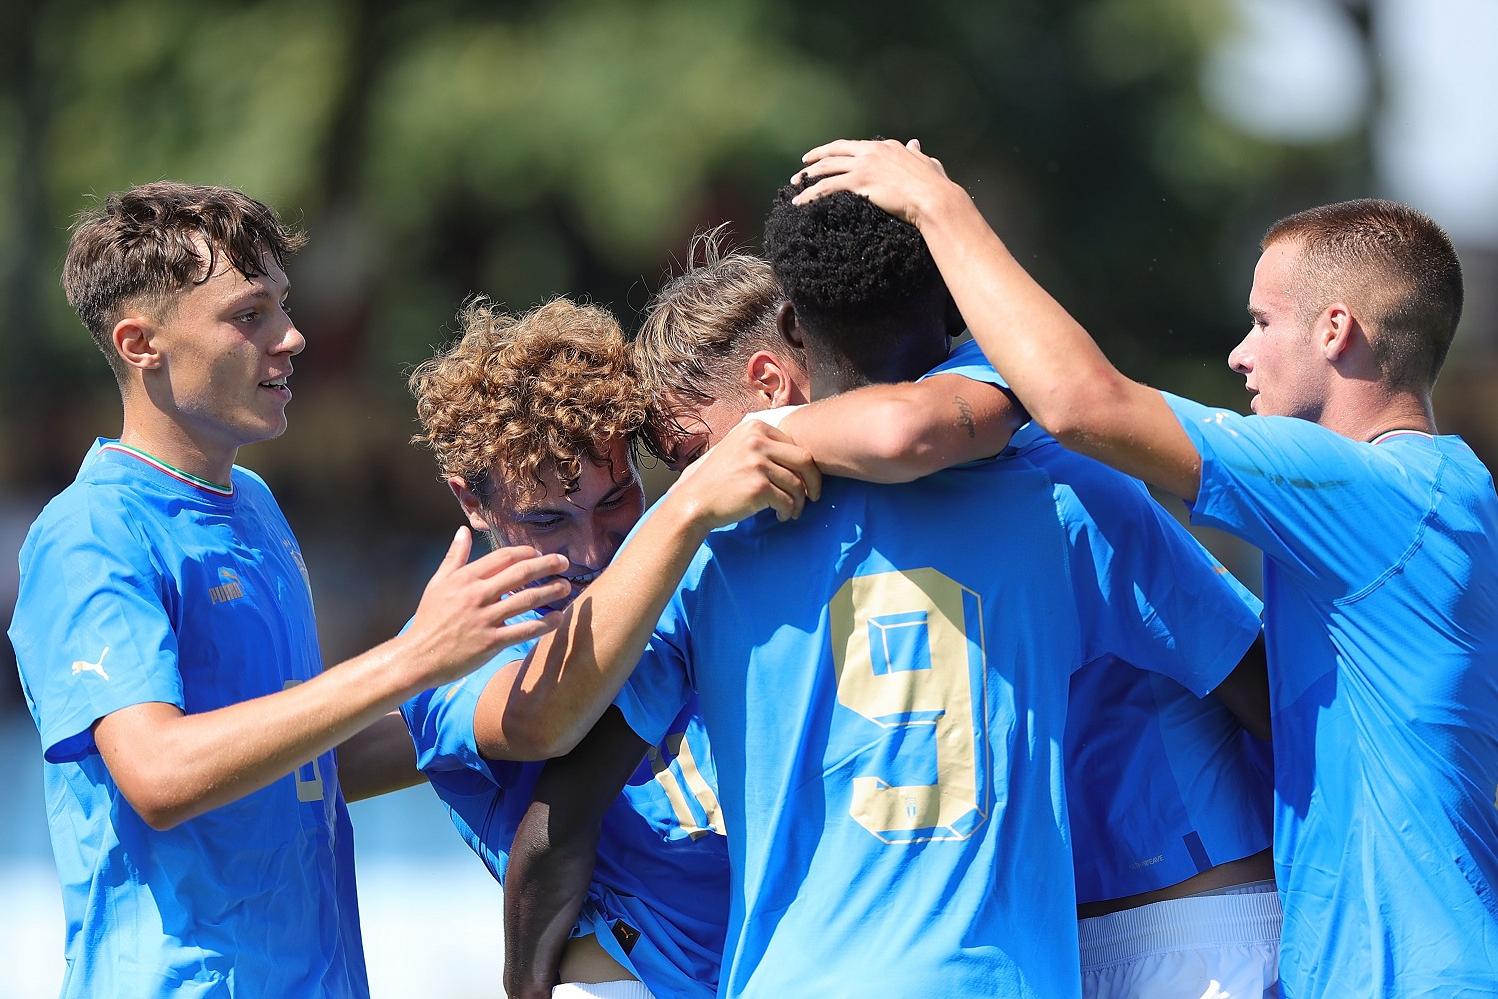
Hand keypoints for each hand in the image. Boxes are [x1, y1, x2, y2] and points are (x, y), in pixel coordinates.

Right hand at [401, 528, 570, 686]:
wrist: (417, 656)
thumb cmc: (428, 619)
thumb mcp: (438, 583)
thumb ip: (454, 557)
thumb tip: (463, 531)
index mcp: (466, 578)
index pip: (504, 557)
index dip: (526, 552)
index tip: (538, 553)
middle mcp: (477, 594)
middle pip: (521, 573)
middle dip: (547, 565)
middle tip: (564, 562)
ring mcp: (485, 618)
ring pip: (527, 599)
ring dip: (551, 591)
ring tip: (566, 586)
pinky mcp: (491, 642)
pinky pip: (524, 630)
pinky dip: (544, 624)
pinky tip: (558, 618)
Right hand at [669, 419, 821, 529]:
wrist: (693, 500)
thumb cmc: (717, 479)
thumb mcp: (737, 447)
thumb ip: (764, 444)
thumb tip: (802, 455)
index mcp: (755, 427)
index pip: (796, 444)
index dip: (805, 466)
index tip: (806, 481)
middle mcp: (757, 441)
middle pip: (805, 460)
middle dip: (814, 482)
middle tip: (813, 496)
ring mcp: (758, 464)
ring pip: (798, 484)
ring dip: (799, 502)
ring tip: (791, 511)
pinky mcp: (759, 487)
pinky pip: (788, 501)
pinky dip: (788, 511)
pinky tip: (781, 516)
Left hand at [792, 137, 955, 227]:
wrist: (933, 198)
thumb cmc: (934, 186)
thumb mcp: (926, 163)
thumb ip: (917, 152)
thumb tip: (916, 144)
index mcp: (886, 146)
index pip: (855, 146)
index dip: (839, 151)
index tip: (829, 156)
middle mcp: (872, 151)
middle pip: (836, 151)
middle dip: (817, 157)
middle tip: (803, 164)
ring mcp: (863, 165)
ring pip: (827, 167)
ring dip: (808, 176)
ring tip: (795, 184)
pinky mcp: (858, 182)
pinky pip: (826, 187)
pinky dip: (810, 193)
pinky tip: (799, 201)